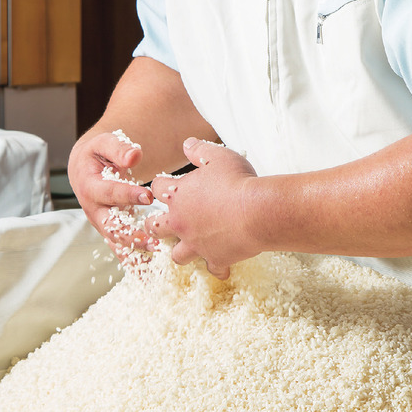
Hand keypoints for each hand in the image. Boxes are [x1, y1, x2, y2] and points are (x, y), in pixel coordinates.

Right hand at [67, 128, 158, 258]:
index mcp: (90, 186)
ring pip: (116, 242)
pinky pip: (120, 249)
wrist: (86, 166)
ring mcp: (102, 223)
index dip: (127, 194)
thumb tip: (134, 155)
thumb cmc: (98, 153)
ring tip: (156, 259)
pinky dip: (133, 262)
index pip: (109, 192)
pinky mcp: (110, 231)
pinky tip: (148, 274)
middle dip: (132, 234)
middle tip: (154, 239)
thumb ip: (118, 148)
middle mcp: (94, 209)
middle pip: (110, 226)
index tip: (148, 194)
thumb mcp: (104, 143)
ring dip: (135, 252)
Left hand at [148, 138, 259, 278]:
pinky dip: (217, 267)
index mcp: (178, 195)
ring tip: (187, 247)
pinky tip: (222, 265)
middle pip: (155, 227)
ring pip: (177, 254)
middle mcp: (181, 222)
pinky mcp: (216, 257)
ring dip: (181, 251)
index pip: (157, 188)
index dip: (160, 186)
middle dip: (155, 225)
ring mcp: (197, 243)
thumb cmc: (237, 181)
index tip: (165, 186)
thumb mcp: (218, 156)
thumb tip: (187, 144)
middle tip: (161, 223)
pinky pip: (213, 268)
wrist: (257, 211)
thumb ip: (200, 150)